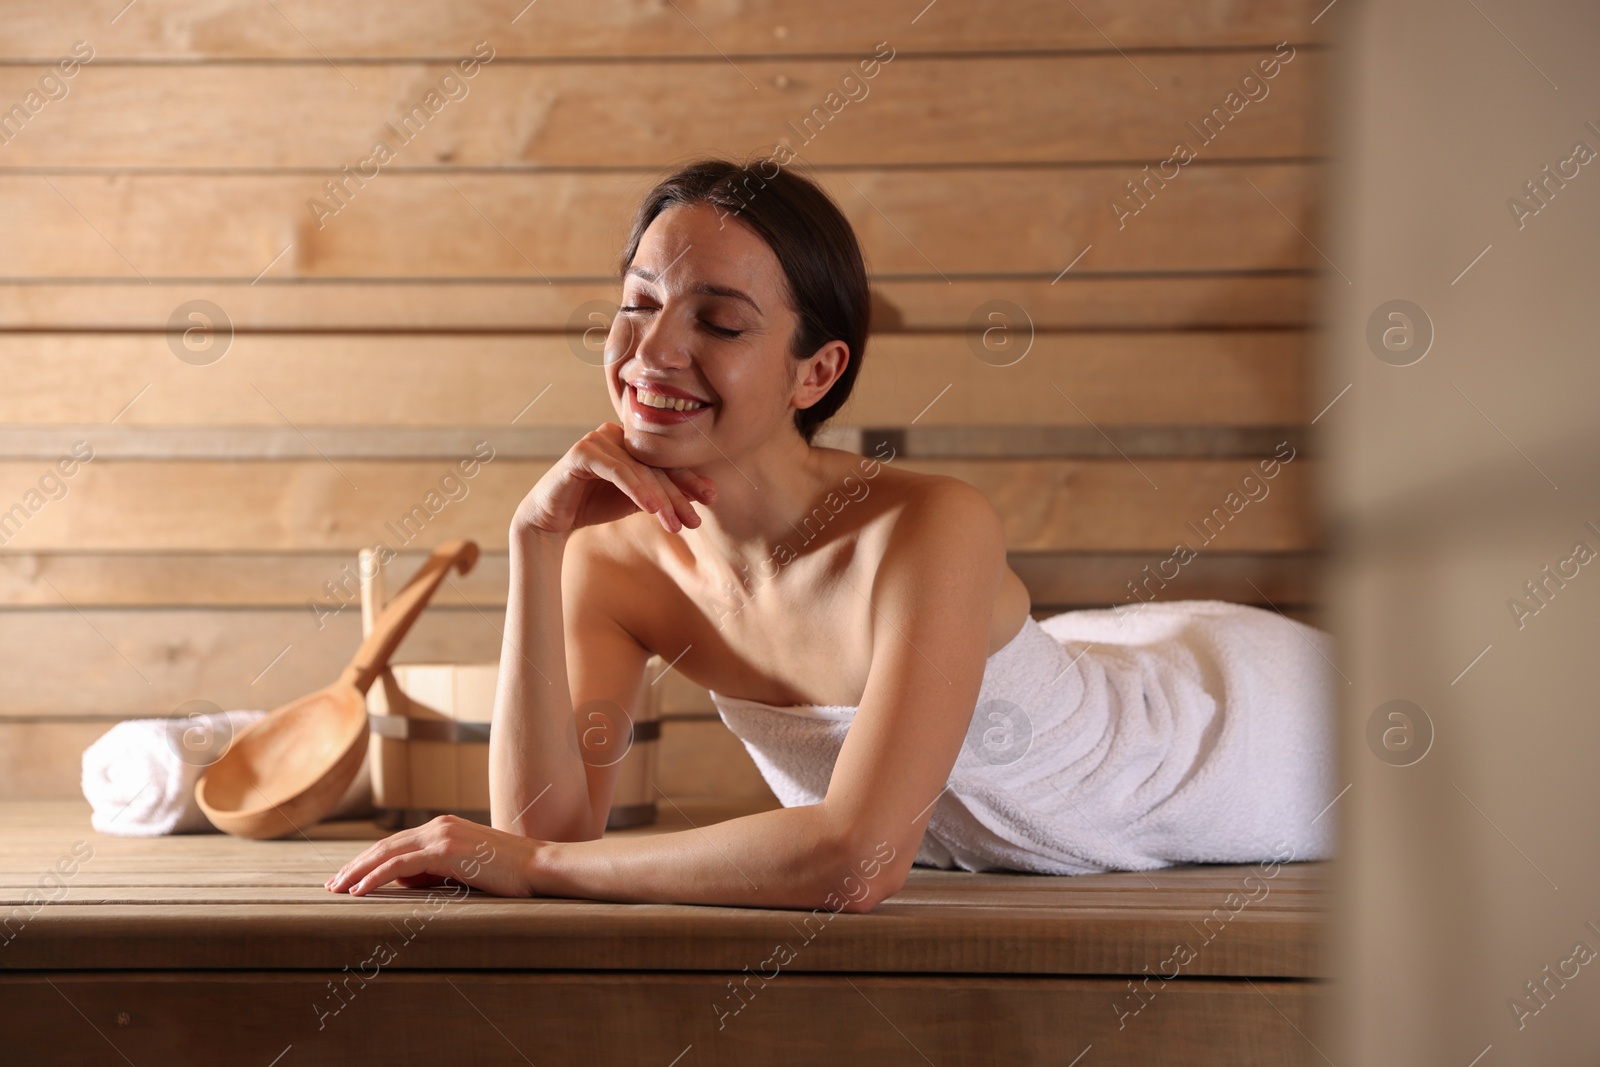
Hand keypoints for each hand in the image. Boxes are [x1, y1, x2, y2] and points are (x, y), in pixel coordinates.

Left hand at [325, 815, 539, 897]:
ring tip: (336, 889)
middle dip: (354, 866)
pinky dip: (375, 877)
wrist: (538, 867)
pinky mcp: (445, 850)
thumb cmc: (508, 874)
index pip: (395, 844)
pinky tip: (359, 891)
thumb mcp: (464, 870)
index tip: (347, 878)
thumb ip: (435, 871)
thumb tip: (405, 881)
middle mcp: (438, 826)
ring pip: (386, 853)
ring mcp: (441, 836)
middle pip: (384, 846)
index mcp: (443, 828)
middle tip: (331, 885)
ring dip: (357, 872)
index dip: (368, 861)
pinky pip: (400, 865)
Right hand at [511, 421, 715, 537]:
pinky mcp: (582, 452)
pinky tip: (652, 509)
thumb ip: (664, 493)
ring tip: (676, 524)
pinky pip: (617, 471)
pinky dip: (636, 490)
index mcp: (630, 443)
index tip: (711, 499)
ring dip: (660, 500)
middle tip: (695, 520)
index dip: (689, 481)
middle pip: (655, 467)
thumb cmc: (595, 505)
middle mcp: (616, 435)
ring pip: (639, 472)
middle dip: (678, 496)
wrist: (552, 520)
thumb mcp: (637, 500)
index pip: (665, 463)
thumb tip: (706, 492)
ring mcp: (598, 440)